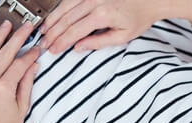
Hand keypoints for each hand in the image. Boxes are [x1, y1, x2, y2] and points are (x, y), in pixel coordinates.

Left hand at [0, 20, 39, 122]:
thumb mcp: (22, 108)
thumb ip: (26, 85)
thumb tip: (33, 67)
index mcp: (4, 88)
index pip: (20, 64)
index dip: (30, 55)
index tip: (37, 49)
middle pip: (5, 53)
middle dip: (18, 38)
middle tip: (27, 29)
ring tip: (6, 27)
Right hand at [38, 0, 157, 52]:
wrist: (147, 0)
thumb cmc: (138, 17)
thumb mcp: (122, 36)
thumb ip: (99, 42)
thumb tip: (79, 47)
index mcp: (102, 15)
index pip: (75, 31)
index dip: (62, 41)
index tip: (54, 49)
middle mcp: (93, 2)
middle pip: (66, 19)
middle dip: (53, 33)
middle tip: (44, 43)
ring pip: (64, 7)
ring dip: (52, 20)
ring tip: (44, 31)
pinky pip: (69, 0)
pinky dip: (59, 9)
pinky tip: (54, 17)